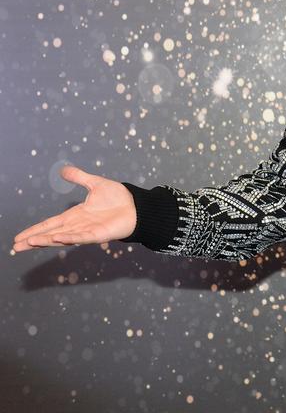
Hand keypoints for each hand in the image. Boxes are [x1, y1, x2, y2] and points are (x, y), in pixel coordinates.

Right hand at [12, 165, 136, 252]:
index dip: (35, 230)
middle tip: (16, 247)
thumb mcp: (95, 183)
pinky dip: (70, 238)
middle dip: (34, 240)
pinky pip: (82, 237)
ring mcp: (88, 231)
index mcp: (75, 215)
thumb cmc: (118, 198)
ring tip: (30, 242)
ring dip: (46, 240)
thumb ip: (79, 177)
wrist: (137, 205)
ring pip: (62, 237)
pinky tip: (57, 238)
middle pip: (51, 234)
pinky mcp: (99, 235)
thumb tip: (63, 170)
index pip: (50, 224)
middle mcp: (78, 225)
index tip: (19, 237)